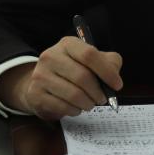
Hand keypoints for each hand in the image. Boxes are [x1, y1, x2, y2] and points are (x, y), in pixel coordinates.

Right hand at [0, 37, 122, 120]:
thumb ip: (109, 63)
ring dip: (88, 103)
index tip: (117, 85)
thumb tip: (114, 79)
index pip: (89, 54)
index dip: (107, 72)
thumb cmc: (73, 70)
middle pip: (82, 76)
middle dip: (98, 92)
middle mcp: (51, 56)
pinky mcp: (35, 94)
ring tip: (90, 103)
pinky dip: (75, 110)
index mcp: (68, 44)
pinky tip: (77, 107)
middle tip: (103, 99)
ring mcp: (40, 75)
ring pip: (73, 94)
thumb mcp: (92, 61)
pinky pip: (62, 106)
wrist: (41, 82)